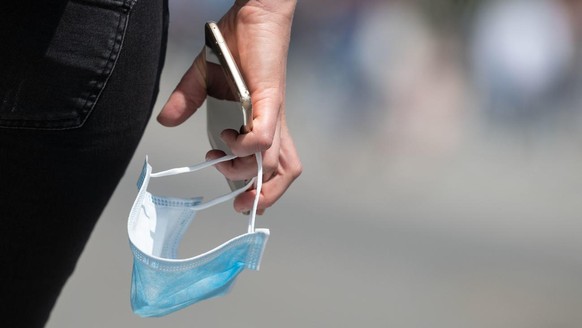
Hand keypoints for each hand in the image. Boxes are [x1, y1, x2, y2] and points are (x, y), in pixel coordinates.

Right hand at [157, 0, 301, 212]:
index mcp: (262, 123)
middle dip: (260, 197)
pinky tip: (227, 137)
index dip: (264, 191)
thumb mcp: (203, 78)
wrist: (254, 15)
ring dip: (244, 173)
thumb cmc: (235, 45)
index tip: (239, 201)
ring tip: (222, 160)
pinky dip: (245, 146)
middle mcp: (272, 124)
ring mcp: (272, 113)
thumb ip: (186, 100)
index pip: (274, 167)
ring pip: (272, 162)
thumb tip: (165, 120)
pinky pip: (263, 137)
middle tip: (236, 201)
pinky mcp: (269, 99)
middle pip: (282, 173)